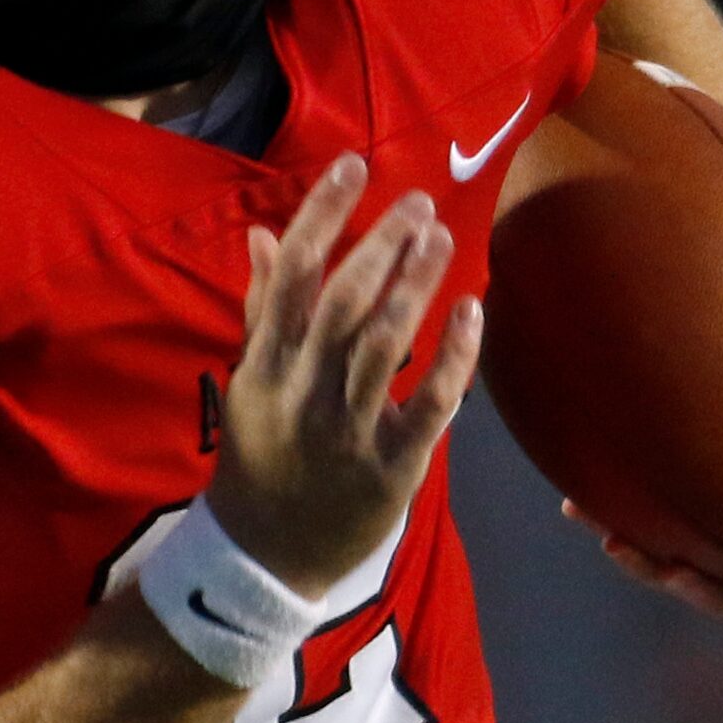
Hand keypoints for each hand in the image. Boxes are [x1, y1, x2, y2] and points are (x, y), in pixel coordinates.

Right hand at [207, 152, 482, 599]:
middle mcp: (304, 389)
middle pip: (342, 302)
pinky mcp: (392, 468)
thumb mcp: (250, 379)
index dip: (322, 214)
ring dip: (415, 284)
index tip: (352, 166)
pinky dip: (454, 356)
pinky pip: (430, 405)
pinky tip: (472, 309)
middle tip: (416, 200)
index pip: (293, 273)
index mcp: (266, 362)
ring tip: (442, 235)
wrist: (265, 556)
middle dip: (379, 244)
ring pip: (384, 344)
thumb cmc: (263, 454)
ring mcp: (348, 430)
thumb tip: (267, 235)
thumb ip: (263, 308)